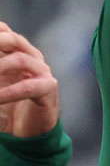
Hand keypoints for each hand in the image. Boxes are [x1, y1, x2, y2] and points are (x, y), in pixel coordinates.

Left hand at [0, 22, 59, 137]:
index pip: (5, 32)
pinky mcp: (48, 90)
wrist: (26, 132)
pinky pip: (28, 87)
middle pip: (14, 39)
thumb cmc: (5, 106)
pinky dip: (8, 92)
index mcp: (16, 52)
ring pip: (21, 59)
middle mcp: (31, 58)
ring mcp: (42, 72)